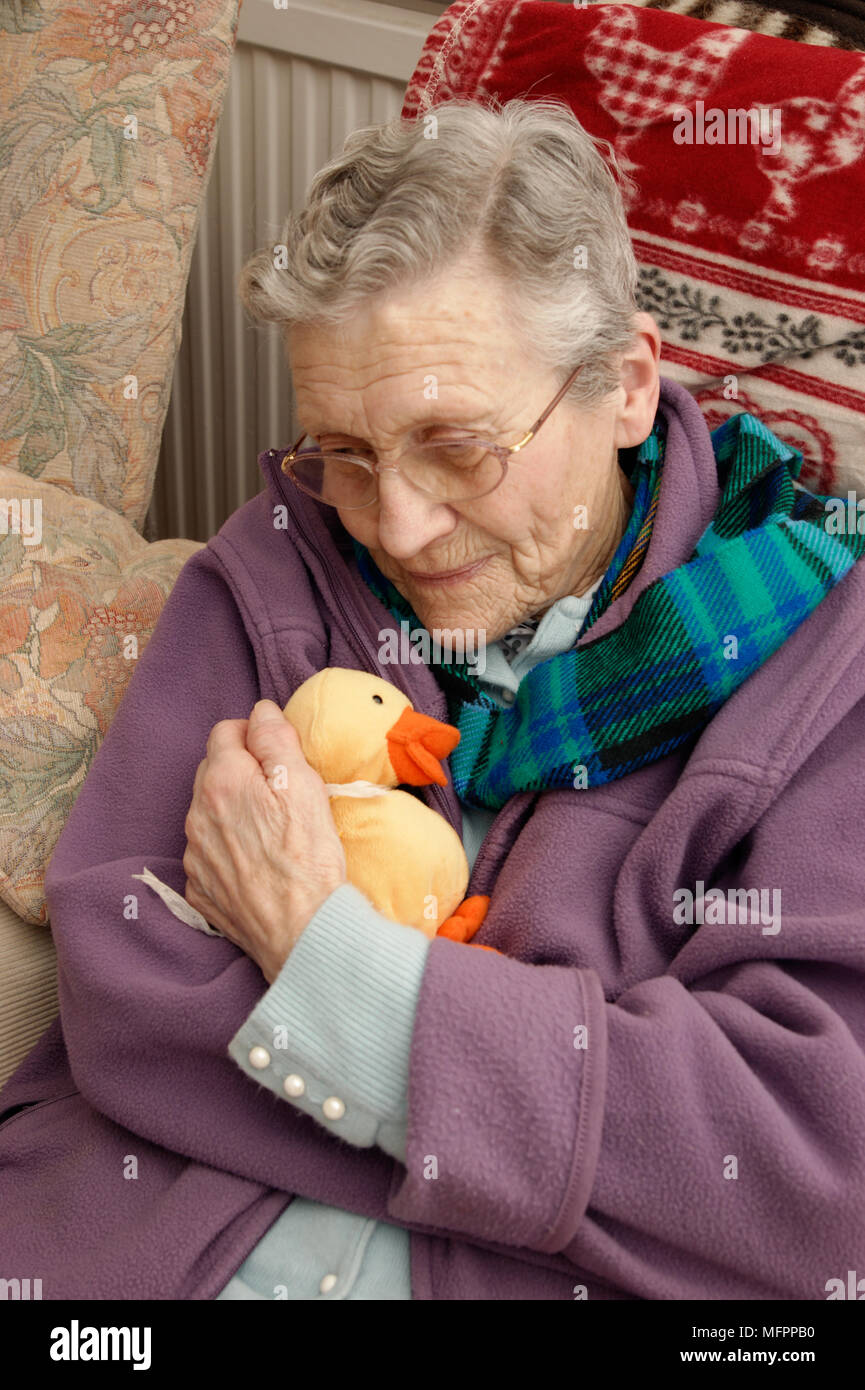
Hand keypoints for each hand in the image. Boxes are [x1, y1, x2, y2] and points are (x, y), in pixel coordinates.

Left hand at [183, 700, 346, 981]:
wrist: (303, 933)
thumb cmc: (309, 857)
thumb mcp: (304, 785)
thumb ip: (276, 739)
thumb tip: (260, 711)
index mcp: (222, 782)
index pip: (225, 731)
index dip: (254, 735)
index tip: (278, 754)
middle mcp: (196, 815)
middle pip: (212, 770)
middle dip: (240, 770)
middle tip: (279, 791)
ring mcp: (194, 855)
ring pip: (207, 813)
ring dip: (231, 810)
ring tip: (271, 830)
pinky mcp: (199, 889)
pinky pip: (208, 853)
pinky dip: (227, 849)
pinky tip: (257, 863)